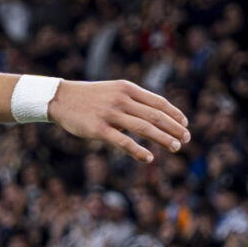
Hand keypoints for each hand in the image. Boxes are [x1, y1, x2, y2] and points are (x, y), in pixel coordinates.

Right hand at [48, 80, 188, 163]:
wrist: (60, 98)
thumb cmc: (90, 97)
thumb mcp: (113, 91)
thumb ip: (132, 101)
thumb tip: (155, 116)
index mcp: (127, 89)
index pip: (158, 101)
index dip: (174, 113)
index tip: (185, 124)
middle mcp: (121, 99)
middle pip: (155, 115)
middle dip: (174, 128)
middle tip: (187, 139)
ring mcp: (110, 114)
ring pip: (144, 128)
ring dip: (163, 139)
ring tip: (176, 148)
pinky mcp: (99, 129)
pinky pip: (123, 142)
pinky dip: (138, 151)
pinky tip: (149, 158)